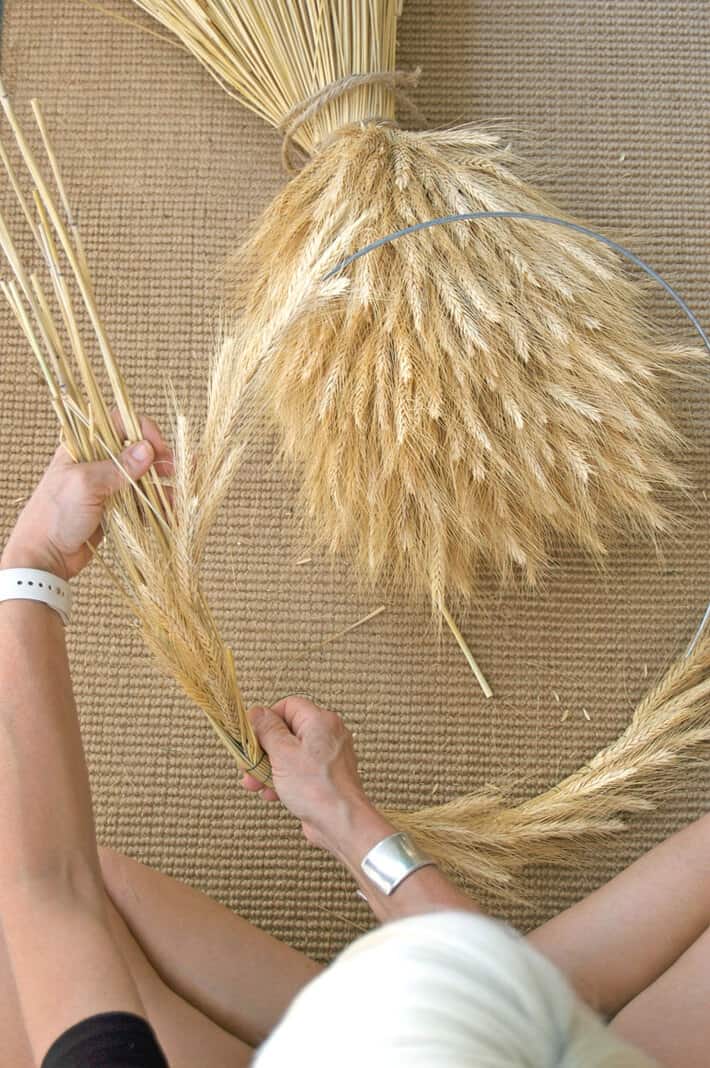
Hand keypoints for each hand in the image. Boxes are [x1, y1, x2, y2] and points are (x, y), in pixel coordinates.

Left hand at [1, 416, 172, 580]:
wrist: (45, 556)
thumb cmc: (55, 515)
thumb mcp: (85, 485)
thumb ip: (117, 467)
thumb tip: (148, 449)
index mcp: (83, 447)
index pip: (118, 423)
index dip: (142, 430)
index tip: (157, 448)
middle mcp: (96, 462)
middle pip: (134, 450)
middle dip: (156, 459)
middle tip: (170, 471)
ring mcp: (106, 486)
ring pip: (141, 477)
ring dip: (159, 485)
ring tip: (175, 497)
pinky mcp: (114, 508)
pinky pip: (140, 501)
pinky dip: (155, 505)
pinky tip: (167, 512)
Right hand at [241, 697, 382, 856]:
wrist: (341, 822)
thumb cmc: (316, 787)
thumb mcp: (282, 753)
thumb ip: (268, 730)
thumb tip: (257, 712)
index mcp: (320, 721)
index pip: (288, 706)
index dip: (267, 719)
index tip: (251, 735)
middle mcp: (327, 734)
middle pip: (286, 732)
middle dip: (263, 750)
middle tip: (248, 764)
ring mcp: (327, 757)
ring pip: (290, 754)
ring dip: (269, 768)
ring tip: (255, 784)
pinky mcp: (324, 776)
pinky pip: (299, 771)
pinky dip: (283, 780)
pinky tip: (271, 794)